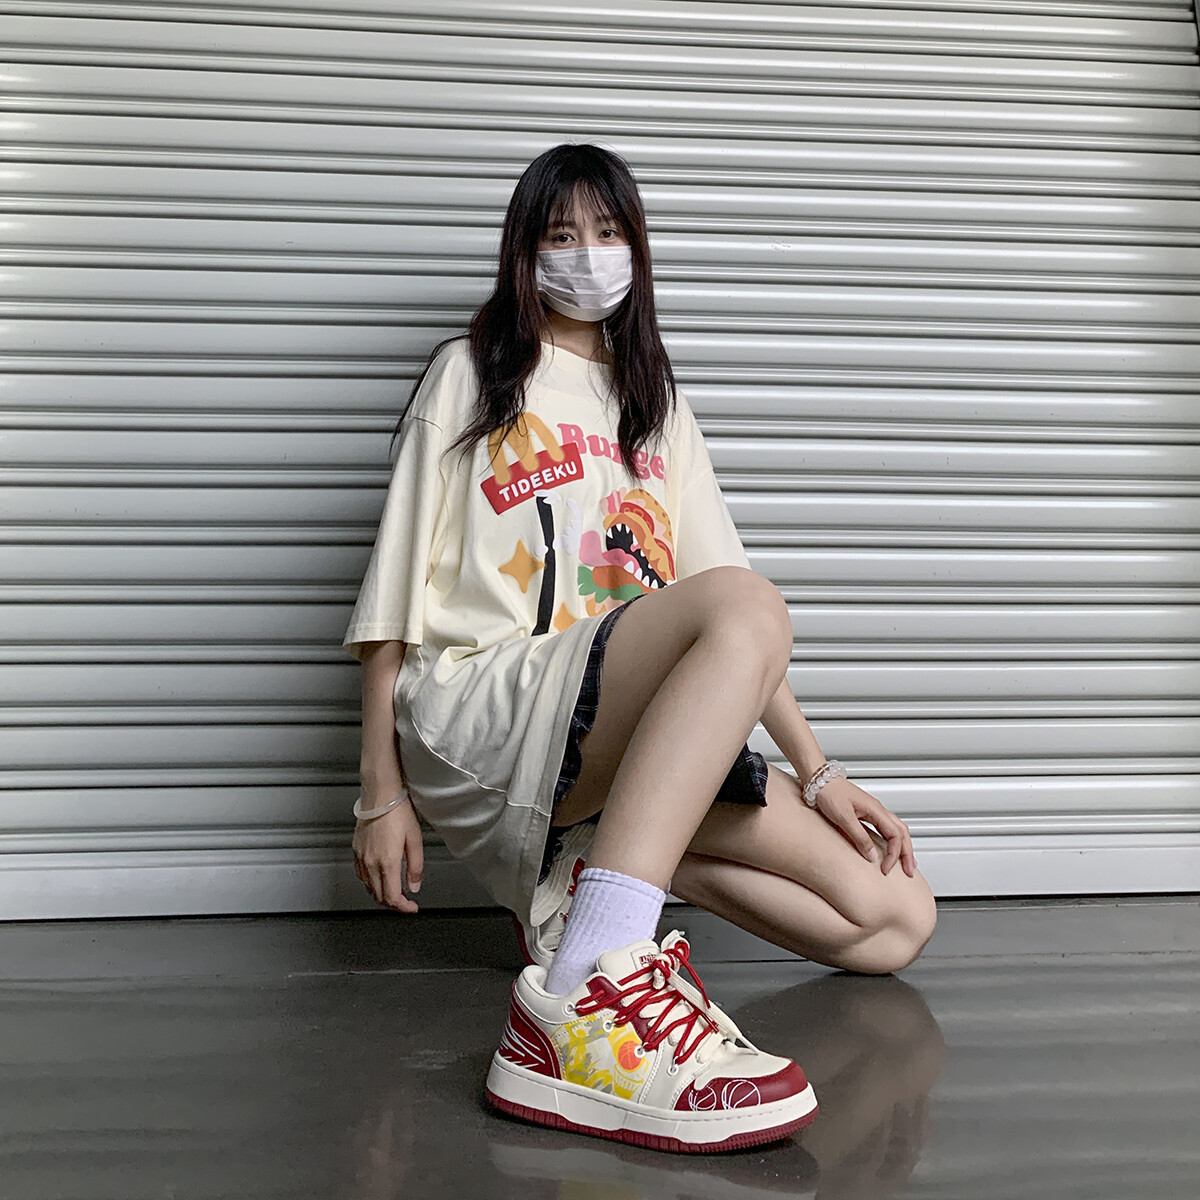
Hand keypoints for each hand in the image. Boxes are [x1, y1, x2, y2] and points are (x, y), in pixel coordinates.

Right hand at [352, 794, 423, 912]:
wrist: (380, 794)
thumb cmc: (398, 812)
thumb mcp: (415, 839)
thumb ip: (415, 867)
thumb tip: (414, 886)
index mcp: (387, 862)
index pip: (392, 897)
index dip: (403, 907)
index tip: (412, 907)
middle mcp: (371, 862)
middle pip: (379, 896)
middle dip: (393, 903)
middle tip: (406, 900)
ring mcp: (361, 857)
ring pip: (368, 887)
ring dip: (381, 894)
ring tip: (395, 889)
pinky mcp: (356, 850)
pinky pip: (361, 875)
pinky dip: (370, 883)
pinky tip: (378, 877)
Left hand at [809, 776, 915, 877]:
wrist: (820, 780)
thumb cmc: (829, 793)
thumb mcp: (843, 818)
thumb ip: (859, 836)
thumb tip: (872, 856)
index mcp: (876, 810)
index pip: (895, 835)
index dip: (893, 854)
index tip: (885, 868)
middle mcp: (878, 810)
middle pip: (902, 833)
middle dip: (908, 853)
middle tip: (909, 871)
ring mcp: (874, 811)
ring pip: (897, 830)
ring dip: (903, 847)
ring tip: (906, 862)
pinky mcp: (867, 813)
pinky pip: (887, 828)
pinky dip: (894, 841)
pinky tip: (891, 848)